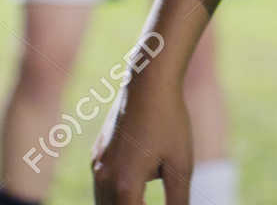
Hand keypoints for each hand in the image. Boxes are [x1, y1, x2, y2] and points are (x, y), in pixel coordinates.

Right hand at [92, 79, 193, 204]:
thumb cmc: (169, 122)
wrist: (148, 83)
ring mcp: (96, 165)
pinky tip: (131, 189)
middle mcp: (104, 178)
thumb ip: (178, 200)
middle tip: (149, 202)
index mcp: (125, 185)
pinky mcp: (96, 154)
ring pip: (102, 203)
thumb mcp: (180, 165)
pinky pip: (101, 186)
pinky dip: (113, 195)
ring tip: (142, 199)